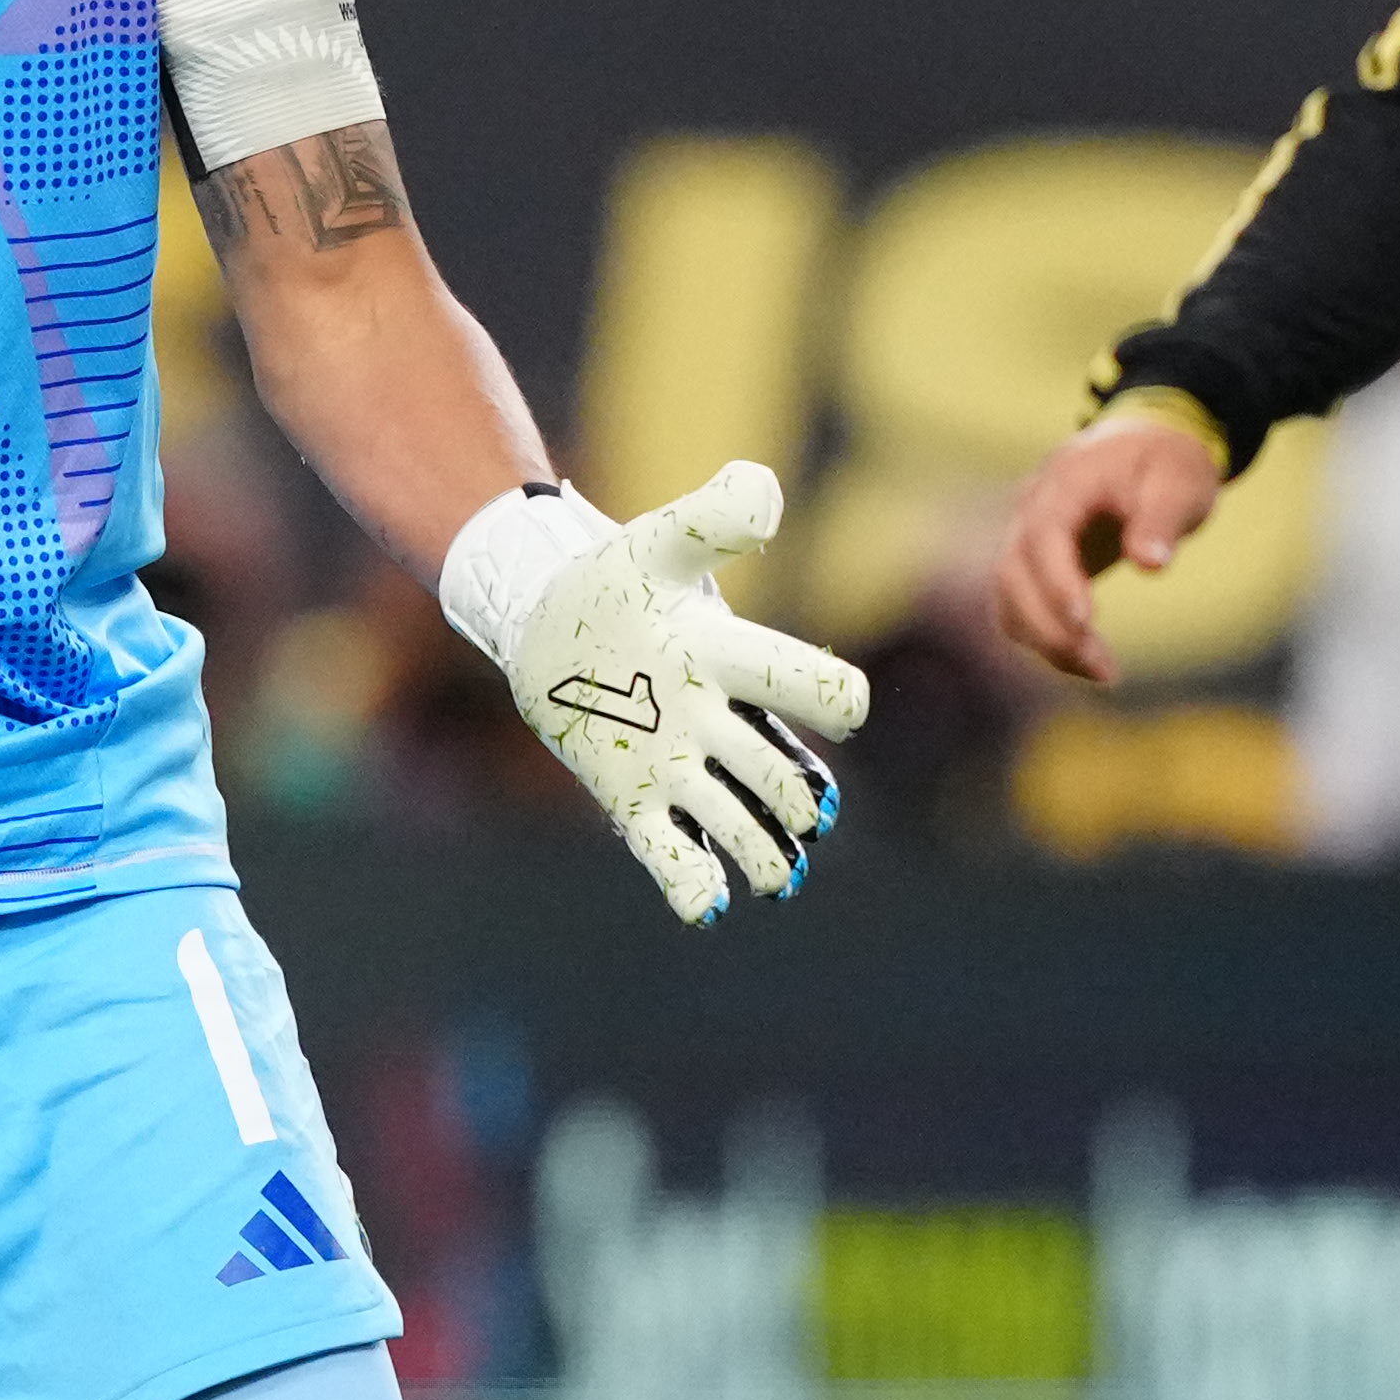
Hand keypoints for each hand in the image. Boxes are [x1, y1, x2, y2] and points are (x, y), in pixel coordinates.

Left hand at [455, 464, 875, 922]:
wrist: (553, 617)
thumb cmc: (619, 575)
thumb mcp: (663, 539)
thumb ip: (715, 514)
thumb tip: (762, 492)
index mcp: (731, 657)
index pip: (793, 678)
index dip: (823, 692)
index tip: (846, 707)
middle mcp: (716, 718)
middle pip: (769, 769)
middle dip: (790, 798)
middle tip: (805, 816)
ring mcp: (677, 762)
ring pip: (731, 819)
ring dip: (760, 853)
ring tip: (775, 878)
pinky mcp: (633, 798)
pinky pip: (668, 851)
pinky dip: (691, 883)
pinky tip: (707, 907)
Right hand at [980, 403, 1224, 690]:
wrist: (1148, 444)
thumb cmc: (1168, 462)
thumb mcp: (1180, 483)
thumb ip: (1162, 520)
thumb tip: (1150, 564)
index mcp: (1067, 480)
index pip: (1044, 534)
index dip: (1057, 582)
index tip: (1086, 625)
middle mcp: (1033, 506)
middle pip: (1013, 573)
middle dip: (1049, 627)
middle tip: (1102, 669)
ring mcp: (1026, 534)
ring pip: (1009, 597)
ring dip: (1045, 640)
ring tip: (1103, 673)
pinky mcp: (1034, 561)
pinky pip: (1020, 606)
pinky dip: (1044, 638)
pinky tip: (1087, 662)